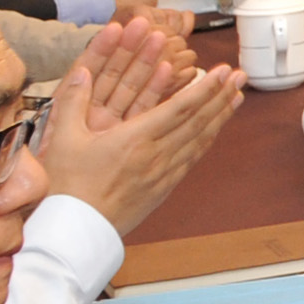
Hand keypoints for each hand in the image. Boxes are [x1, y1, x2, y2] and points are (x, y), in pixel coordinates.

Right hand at [37, 18, 238, 232]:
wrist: (75, 232)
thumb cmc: (66, 188)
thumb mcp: (62, 141)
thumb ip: (72, 103)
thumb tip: (80, 73)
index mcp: (135, 139)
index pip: (180, 108)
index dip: (205, 87)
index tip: (224, 71)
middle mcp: (156, 155)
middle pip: (198, 121)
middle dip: (221, 96)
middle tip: (240, 75)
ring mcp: (162, 174)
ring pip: (199, 140)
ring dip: (220, 116)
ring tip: (237, 97)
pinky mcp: (163, 188)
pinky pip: (191, 159)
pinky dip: (206, 140)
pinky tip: (214, 131)